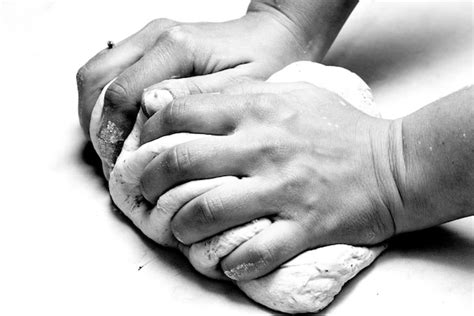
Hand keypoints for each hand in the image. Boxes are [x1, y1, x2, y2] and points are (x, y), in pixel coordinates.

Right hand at [77, 0, 356, 167]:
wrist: (270, 35)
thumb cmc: (263, 60)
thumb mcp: (241, 88)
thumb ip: (195, 97)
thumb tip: (148, 108)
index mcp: (176, 46)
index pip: (120, 93)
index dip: (113, 134)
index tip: (122, 163)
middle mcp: (155, 36)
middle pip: (94, 80)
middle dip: (96, 125)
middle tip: (113, 159)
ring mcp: (148, 37)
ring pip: (94, 74)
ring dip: (95, 113)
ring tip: (115, 146)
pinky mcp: (149, 44)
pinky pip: (108, 70)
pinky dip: (105, 101)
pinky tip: (122, 126)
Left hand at [138, 82, 402, 280]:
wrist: (395, 164)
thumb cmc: (339, 127)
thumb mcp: (291, 93)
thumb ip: (243, 95)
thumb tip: (188, 105)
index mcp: (258, 110)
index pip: (182, 114)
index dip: (151, 132)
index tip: (145, 150)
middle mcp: (264, 147)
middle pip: (182, 163)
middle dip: (150, 182)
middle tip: (145, 194)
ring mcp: (284, 189)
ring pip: (208, 212)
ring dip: (182, 227)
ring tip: (178, 230)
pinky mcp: (306, 226)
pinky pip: (254, 253)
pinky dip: (230, 262)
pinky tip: (223, 261)